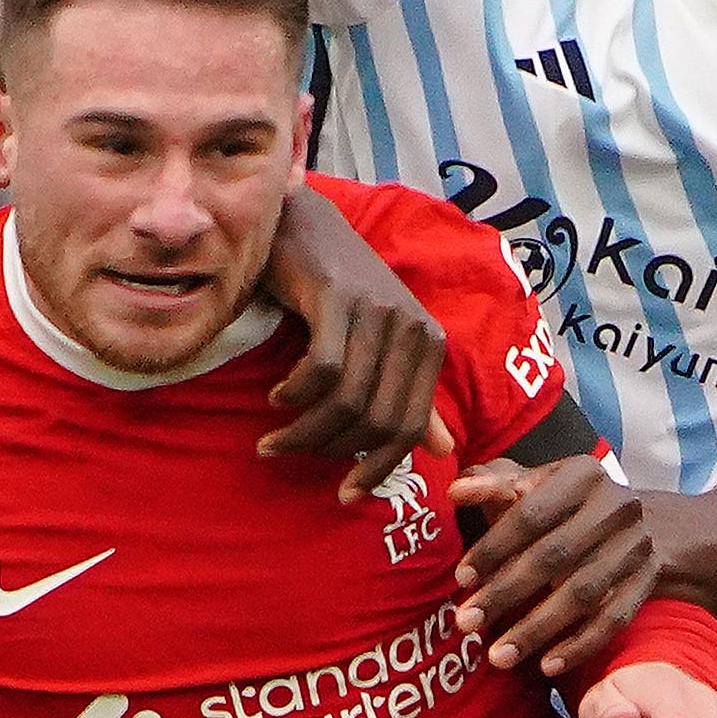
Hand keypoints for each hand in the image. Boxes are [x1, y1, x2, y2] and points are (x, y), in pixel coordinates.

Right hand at [255, 184, 450, 500]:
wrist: (303, 222)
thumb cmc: (337, 287)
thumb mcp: (380, 342)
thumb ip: (409, 394)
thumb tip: (443, 449)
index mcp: (429, 343)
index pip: (410, 427)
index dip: (379, 468)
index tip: (344, 495)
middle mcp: (411, 327)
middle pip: (378, 420)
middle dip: (330, 451)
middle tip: (288, 454)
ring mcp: (377, 310)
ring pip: (347, 401)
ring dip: (304, 431)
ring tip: (273, 440)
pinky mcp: (338, 297)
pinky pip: (322, 370)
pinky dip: (296, 395)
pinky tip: (277, 398)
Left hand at [451, 450, 661, 678]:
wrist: (644, 525)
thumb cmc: (566, 507)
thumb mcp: (534, 485)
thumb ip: (493, 485)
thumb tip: (455, 491)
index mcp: (582, 475)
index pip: (532, 513)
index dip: (494, 547)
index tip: (461, 579)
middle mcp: (616, 506)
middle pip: (556, 555)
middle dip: (506, 593)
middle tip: (466, 623)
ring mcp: (636, 546)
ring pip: (584, 593)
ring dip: (537, 629)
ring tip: (498, 656)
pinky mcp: (648, 581)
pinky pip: (614, 619)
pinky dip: (579, 646)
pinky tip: (547, 667)